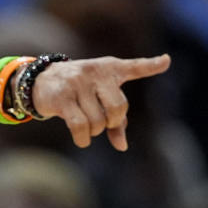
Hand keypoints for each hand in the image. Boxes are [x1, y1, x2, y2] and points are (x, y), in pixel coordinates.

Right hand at [30, 55, 170, 150]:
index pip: (134, 67)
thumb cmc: (78, 91)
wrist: (40, 80)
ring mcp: (77, 84)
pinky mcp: (62, 97)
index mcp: (109, 69)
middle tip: (103, 122)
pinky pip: (80, 126)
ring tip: (86, 125)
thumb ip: (116, 120)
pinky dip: (83, 139)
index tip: (166, 60)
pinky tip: (82, 139)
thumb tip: (122, 146)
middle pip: (118, 108)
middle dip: (112, 122)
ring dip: (94, 132)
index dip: (151, 65)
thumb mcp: (98, 99)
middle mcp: (94, 72)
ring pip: (98, 121)